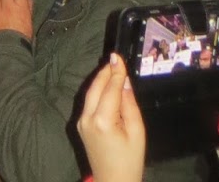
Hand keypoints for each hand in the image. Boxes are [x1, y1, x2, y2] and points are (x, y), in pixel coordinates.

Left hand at [77, 54, 144, 181]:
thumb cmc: (130, 161)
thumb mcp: (137, 132)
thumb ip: (130, 104)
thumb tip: (124, 82)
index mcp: (103, 121)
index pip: (110, 90)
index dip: (116, 72)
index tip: (118, 56)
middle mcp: (88, 118)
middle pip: (95, 88)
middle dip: (105, 72)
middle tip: (115, 58)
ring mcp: (81, 122)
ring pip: (90, 94)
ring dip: (100, 80)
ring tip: (111, 67)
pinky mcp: (80, 125)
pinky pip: (88, 102)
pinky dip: (96, 91)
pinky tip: (105, 85)